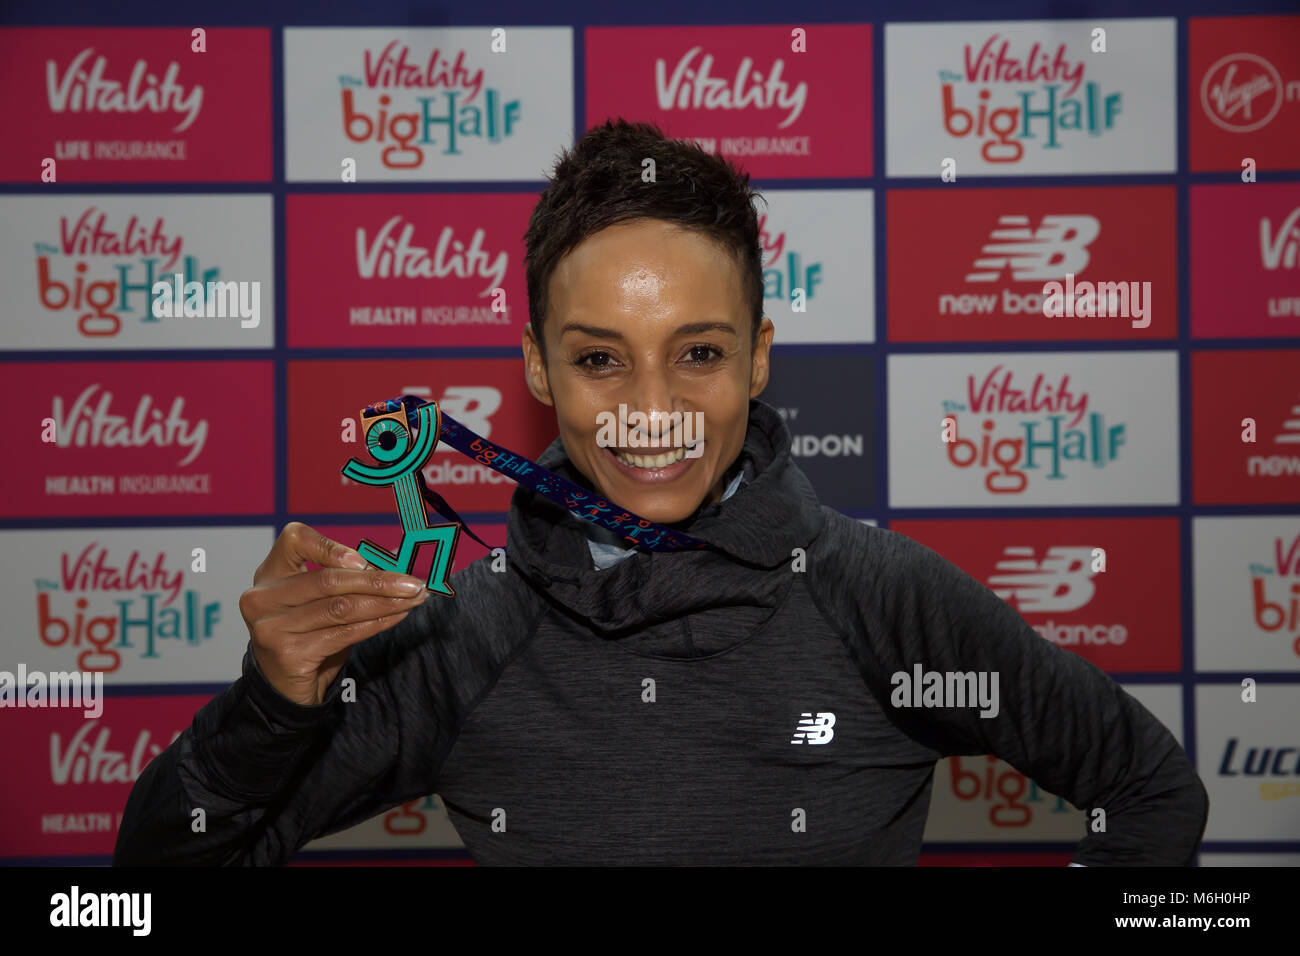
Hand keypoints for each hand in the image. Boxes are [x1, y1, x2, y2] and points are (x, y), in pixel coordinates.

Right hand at [239, 522, 428, 706]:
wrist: (286, 686)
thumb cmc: (309, 633)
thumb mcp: (321, 600)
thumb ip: (347, 579)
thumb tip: (394, 565)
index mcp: (270, 572)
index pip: (295, 540)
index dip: (332, 547)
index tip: (365, 561)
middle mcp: (263, 597)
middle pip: (329, 580)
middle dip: (379, 581)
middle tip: (413, 583)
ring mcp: (272, 626)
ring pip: (341, 608)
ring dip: (385, 603)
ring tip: (414, 599)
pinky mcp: (288, 653)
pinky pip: (344, 634)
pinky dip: (377, 623)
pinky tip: (398, 616)